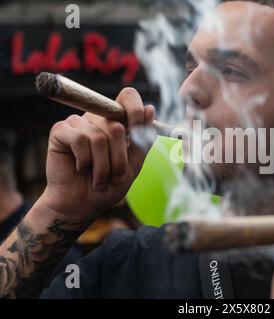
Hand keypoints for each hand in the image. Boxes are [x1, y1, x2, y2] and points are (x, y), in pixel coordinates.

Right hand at [40, 88, 154, 220]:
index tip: (138, 131)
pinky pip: (79, 140)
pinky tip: (81, 168)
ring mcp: (78, 122)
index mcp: (117, 121)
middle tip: (114, 176)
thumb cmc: (109, 184)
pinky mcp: (60, 131)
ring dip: (102, 166)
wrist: (83, 204)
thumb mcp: (134, 162)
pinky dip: (84, 161)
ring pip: (99, 137)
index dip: (136, 110)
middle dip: (119, 158)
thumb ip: (144, 138)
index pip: (128, 97)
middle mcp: (97, 117)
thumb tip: (150, 108)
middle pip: (116, 126)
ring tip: (98, 178)